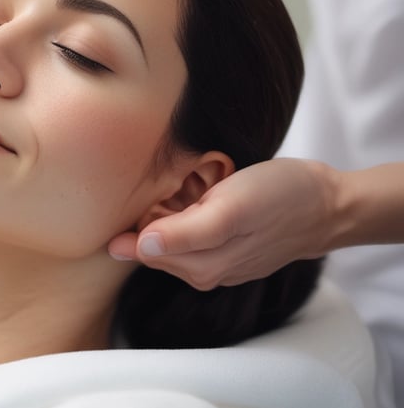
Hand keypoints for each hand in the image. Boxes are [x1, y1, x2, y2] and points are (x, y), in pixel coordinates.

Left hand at [108, 158, 337, 289]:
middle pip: (154, 246)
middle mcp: (204, 272)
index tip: (139, 197)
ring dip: (173, 213)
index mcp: (199, 266)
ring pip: (172, 238)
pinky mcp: (229, 252)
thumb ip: (185, 233)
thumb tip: (141, 247)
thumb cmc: (278, 198)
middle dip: (155, 216)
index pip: (141, 249)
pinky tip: (205, 196)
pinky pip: (192, 234)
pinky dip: (189, 214)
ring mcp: (218, 264)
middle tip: (180, 187)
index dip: (133, 222)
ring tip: (196, 189)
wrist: (327, 204)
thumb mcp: (229, 208)